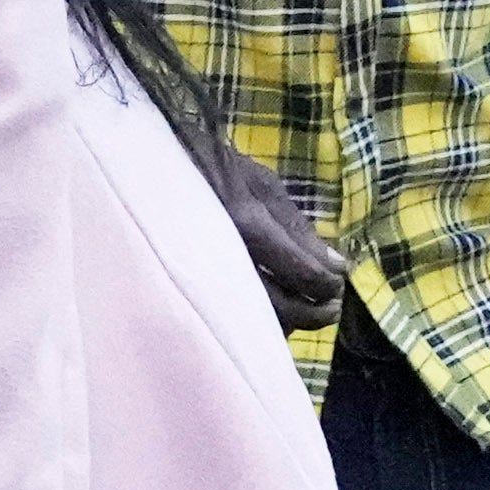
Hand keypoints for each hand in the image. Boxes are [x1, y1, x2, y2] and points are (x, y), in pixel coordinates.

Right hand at [205, 131, 348, 323]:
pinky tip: (270, 310)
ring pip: (252, 321)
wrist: (150, 168)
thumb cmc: (214, 168)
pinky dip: (256, 321)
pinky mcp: (188, 288)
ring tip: (306, 308)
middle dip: (312, 312)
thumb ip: (298, 227)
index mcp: (246, 222)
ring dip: (286, 322)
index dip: (326, 285)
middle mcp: (223, 255)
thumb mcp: (261, 183)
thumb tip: (336, 266)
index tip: (338, 283)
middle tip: (332, 307)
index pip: (299, 272)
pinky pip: (229, 318)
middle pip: (277, 306)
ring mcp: (201, 276)